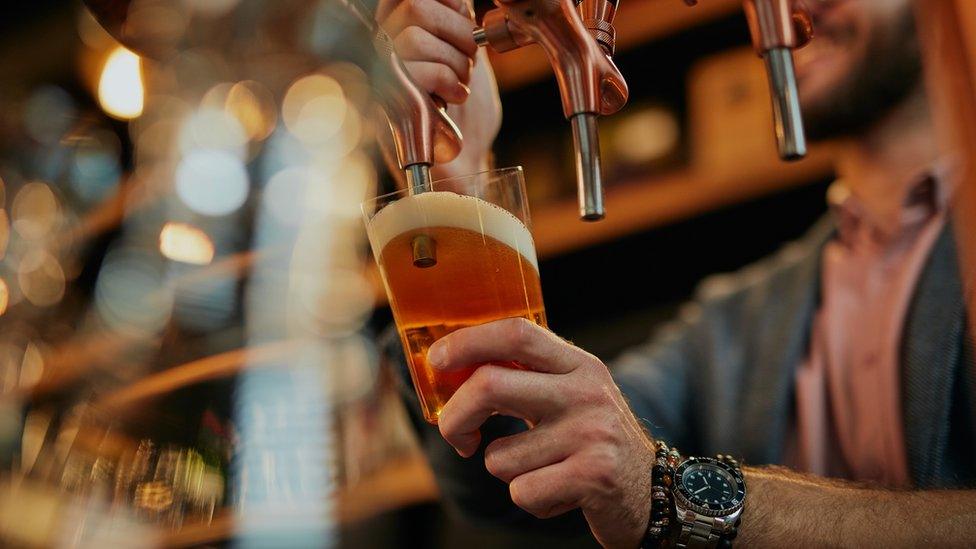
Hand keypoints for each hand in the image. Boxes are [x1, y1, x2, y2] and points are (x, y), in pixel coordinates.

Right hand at [376, 0, 501, 177]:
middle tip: (468, 60)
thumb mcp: (467, 55)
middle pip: (414, 7)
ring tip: (459, 84)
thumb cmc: (466, 113)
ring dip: (454, 63)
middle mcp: (380, 47)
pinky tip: (453, 98)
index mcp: (398, 29)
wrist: (464, 163)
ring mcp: (380, 76)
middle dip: (457, 32)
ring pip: (415, 40)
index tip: (465, 20)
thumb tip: (461, 0)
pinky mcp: (387, 105)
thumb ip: (459, 22)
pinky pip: (418, 73)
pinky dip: (448, 83)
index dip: (445, 1)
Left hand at [427, 318, 655, 547]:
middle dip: (455, 417)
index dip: (467, 342)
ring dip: (508, 472)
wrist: (655, 492)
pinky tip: (560, 493)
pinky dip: (531, 500)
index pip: (516, 333)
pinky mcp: (594, 476)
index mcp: (578, 365)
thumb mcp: (571, 396)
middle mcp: (586, 391)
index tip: (437, 361)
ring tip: (544, 470)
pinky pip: (522, 492)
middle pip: (489, 385)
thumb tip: (452, 370)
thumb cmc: (593, 441)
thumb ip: (526, 377)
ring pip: (499, 456)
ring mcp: (592, 433)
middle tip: (458, 436)